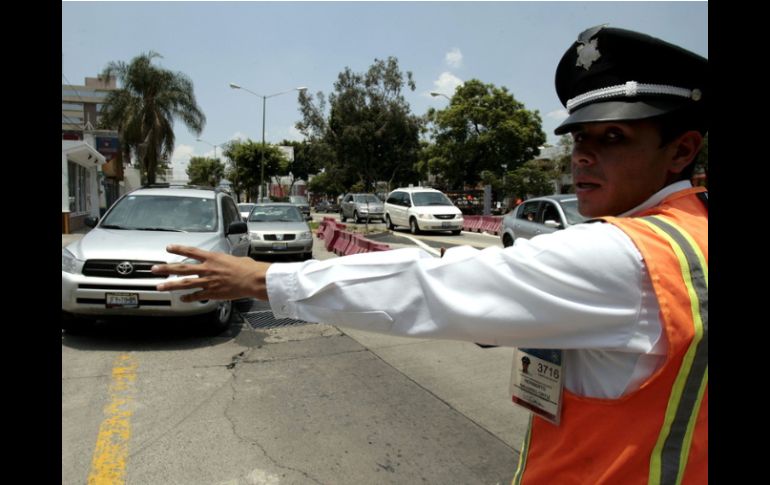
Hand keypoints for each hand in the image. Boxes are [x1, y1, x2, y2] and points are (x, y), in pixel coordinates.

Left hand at [151, 245, 270, 300]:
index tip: (169, 248)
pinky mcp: (212, 293)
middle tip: (154, 269)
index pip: (191, 251)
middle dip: (166, 269)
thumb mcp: (235, 259)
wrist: (252, 279)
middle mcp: (207, 269)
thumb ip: (226, 261)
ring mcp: (208, 282)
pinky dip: (189, 298)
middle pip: (182, 268)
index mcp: (213, 258)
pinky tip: (182, 299)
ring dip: (170, 285)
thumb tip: (227, 261)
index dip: (179, 249)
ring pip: (184, 283)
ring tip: (159, 286)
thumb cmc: (248, 268)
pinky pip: (197, 296)